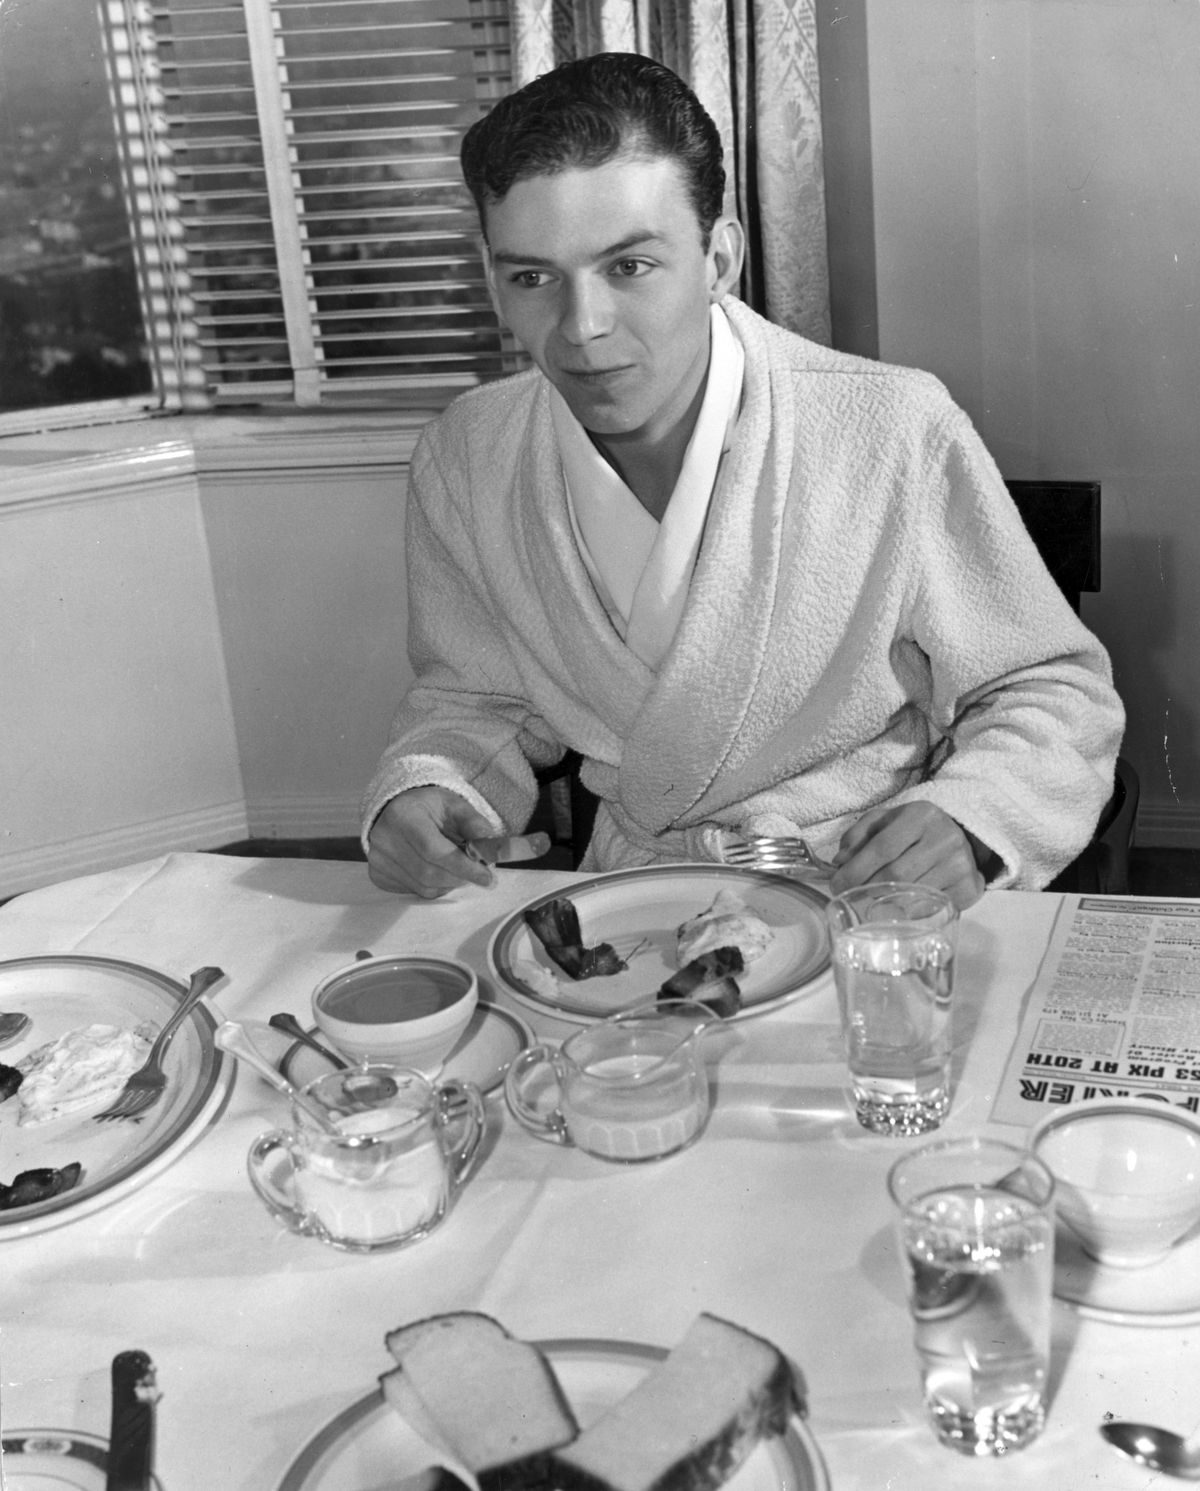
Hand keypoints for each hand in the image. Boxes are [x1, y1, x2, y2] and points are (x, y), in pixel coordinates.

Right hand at [366, 787, 547, 897]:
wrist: (394, 809)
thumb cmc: (429, 807)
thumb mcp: (454, 805)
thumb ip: (474, 824)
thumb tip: (491, 848)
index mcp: (403, 816)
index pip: (434, 851)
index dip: (463, 867)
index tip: (488, 877)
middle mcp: (384, 840)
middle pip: (429, 873)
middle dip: (461, 877)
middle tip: (479, 873)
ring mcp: (378, 861)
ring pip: (423, 887)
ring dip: (449, 883)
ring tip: (457, 867)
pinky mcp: (378, 876)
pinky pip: (414, 891)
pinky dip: (434, 886)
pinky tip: (437, 870)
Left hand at [830, 802, 987, 909]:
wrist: (962, 837)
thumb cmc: (914, 830)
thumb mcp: (886, 821)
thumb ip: (859, 835)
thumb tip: (840, 861)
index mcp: (921, 815)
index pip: (883, 847)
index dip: (856, 869)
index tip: (836, 884)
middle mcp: (944, 838)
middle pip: (895, 874)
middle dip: (866, 887)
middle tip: (850, 894)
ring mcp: (959, 865)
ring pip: (910, 894)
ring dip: (884, 900)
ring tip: (872, 897)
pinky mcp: (968, 888)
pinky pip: (928, 907)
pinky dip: (907, 909)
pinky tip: (898, 903)